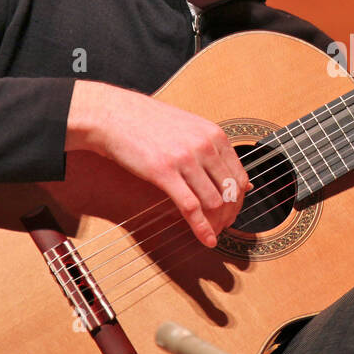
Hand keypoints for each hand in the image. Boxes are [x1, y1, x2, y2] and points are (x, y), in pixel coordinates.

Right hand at [65, 81, 250, 247]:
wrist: (113, 115)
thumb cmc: (148, 122)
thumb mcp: (189, 128)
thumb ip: (212, 149)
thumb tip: (234, 178)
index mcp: (214, 134)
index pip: (239, 176)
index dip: (238, 201)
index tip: (233, 212)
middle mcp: (205, 146)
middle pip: (230, 192)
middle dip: (230, 215)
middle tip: (224, 227)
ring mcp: (185, 159)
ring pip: (214, 202)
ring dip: (216, 224)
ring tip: (213, 234)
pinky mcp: (164, 172)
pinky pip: (191, 207)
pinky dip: (201, 228)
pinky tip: (205, 239)